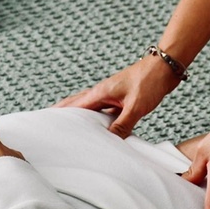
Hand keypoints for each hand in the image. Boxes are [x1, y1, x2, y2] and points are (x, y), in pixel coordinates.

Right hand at [53, 56, 177, 137]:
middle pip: (77, 106)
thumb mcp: (136, 106)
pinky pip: (105, 113)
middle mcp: (102, 93)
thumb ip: (122, 124)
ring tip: (70, 132)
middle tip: (49, 128)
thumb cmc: (150, 81)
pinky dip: (100, 121)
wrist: (166, 67)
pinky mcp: (122, 99)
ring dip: (81, 119)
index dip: (58, 115)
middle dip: (63, 116)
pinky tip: (100, 130)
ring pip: (91, 110)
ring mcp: (112, 96)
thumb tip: (109, 141)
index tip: (43, 123)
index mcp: (100, 93)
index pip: (73, 107)